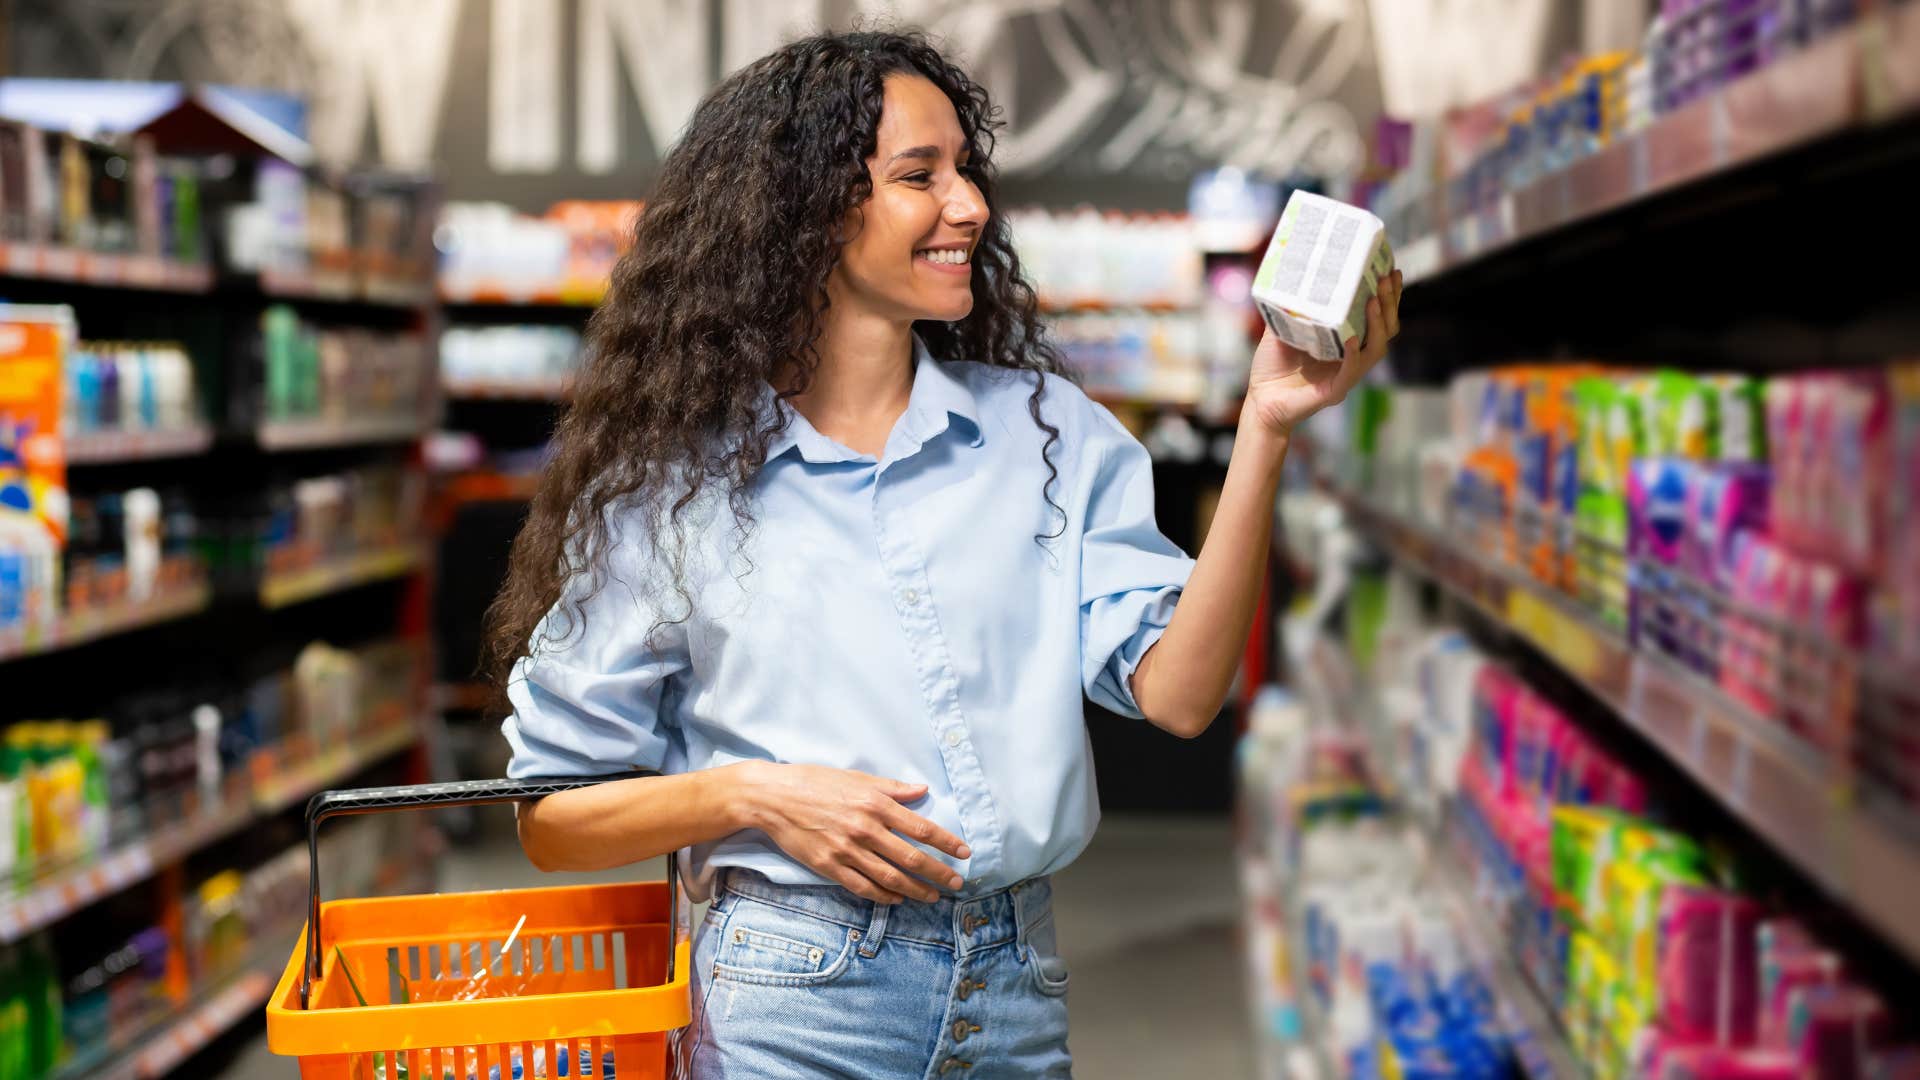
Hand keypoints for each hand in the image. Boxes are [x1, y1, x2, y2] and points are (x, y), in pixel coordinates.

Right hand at [737, 762, 970, 903]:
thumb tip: (922, 790)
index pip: (921, 827)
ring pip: (890, 876)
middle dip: (938, 873)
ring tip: (932, 897)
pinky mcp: (829, 866)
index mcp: (875, 803)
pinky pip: (862, 886)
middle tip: (956, 883)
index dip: (946, 842)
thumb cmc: (815, 782)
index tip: (964, 852)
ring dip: (916, 889)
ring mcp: (846, 850)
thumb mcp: (857, 777)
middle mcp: (865, 828)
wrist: (773, 797)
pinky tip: (897, 898)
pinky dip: (883, 895)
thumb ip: (892, 787)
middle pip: (911, 857)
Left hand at [1244, 268, 1403, 437]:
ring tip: (1373, 301)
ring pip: (1376, 349)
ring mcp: (1346, 375)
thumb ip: (1291, 306)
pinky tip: (1351, 339)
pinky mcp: (1334, 391)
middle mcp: (1353, 356)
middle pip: (1386, 329)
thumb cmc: (1272, 366)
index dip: (1388, 296)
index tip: (1390, 270)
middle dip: (1389, 303)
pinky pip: (1351, 372)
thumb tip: (1294, 275)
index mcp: (1346, 340)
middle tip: (1386, 279)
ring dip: (1378, 324)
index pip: (1377, 316)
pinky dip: (1353, 355)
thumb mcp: (1281, 327)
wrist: (1260, 400)